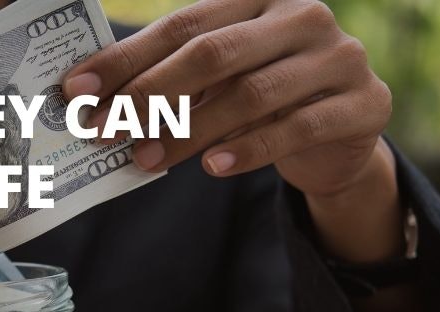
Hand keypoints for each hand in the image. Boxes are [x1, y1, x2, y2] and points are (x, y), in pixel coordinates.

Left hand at [64, 0, 392, 198]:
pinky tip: (213, 168)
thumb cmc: (265, 99)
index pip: (183, 25)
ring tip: (145, 160)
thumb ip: (172, 80)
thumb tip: (94, 104)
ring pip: (251, 94)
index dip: (126, 58)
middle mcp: (302, 14)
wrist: (344, 135)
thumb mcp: (221, 80)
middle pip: (213, 53)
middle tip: (103, 130)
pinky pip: (296, 128)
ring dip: (189, 132)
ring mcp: (338, 57)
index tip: (76, 90)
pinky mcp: (363, 103)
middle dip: (149, 94)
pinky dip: (248, 150)